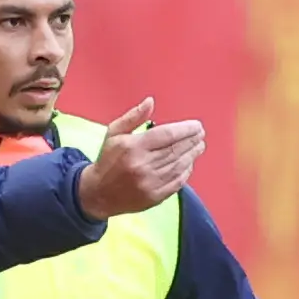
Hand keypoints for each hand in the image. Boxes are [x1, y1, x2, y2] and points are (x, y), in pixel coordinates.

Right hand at [76, 98, 204, 219]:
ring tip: (199, 146)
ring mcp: (149, 183)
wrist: (98, 194)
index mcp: (133, 147)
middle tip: (200, 134)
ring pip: (179, 165)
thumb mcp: (114, 133)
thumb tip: (150, 101)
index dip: (185, 129)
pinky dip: (186, 171)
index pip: (167, 135)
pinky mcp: (154, 197)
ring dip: (192, 154)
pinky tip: (189, 163)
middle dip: (192, 140)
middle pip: (176, 149)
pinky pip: (176, 182)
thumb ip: (133, 117)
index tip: (196, 126)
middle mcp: (142, 165)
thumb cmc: (107, 160)